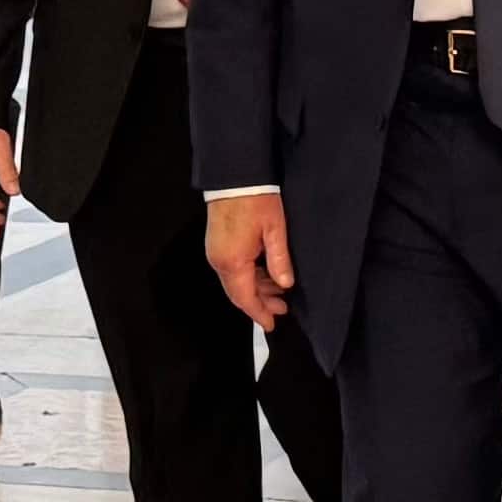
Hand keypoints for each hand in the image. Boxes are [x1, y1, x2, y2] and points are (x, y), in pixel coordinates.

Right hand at [206, 191, 294, 330]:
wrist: (234, 176)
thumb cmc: (255, 199)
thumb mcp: (275, 230)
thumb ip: (279, 260)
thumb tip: (285, 284)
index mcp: (233, 261)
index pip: (245, 298)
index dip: (259, 313)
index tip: (272, 325)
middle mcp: (219, 261)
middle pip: (238, 293)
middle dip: (260, 303)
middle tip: (282, 309)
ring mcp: (216, 253)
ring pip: (235, 282)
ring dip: (256, 289)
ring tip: (279, 292)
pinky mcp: (218, 245)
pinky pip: (232, 270)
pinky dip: (249, 277)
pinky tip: (266, 275)